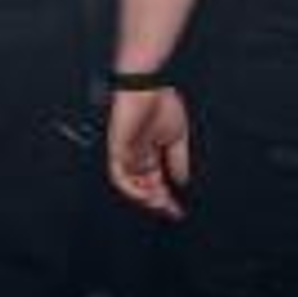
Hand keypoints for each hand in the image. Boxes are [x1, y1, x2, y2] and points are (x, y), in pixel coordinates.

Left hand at [107, 88, 190, 219]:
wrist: (147, 85)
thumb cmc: (161, 104)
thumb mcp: (177, 137)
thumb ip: (178, 160)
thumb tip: (181, 182)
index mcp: (150, 152)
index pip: (155, 181)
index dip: (166, 197)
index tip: (177, 211)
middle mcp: (136, 156)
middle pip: (143, 186)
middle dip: (156, 201)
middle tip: (169, 210)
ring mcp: (126, 153)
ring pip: (130, 184)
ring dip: (144, 197)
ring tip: (158, 203)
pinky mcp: (116, 148)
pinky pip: (119, 174)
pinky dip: (130, 186)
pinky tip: (143, 193)